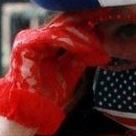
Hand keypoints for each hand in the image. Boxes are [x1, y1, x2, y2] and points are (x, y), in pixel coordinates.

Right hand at [0, 13, 106, 135]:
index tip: (108, 29)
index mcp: (44, 41)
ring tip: (99, 44)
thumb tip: (98, 43)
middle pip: (65, 22)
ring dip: (84, 36)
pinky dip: (74, 42)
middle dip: (88, 26)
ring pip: (62, 29)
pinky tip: (88, 48)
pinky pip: (55, 37)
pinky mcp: (26, 44)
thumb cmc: (48, 96)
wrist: (31, 112)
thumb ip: (80, 56)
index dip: (87, 27)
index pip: (67, 26)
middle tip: (109, 27)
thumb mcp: (70, 71)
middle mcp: (36, 36)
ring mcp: (29, 38)